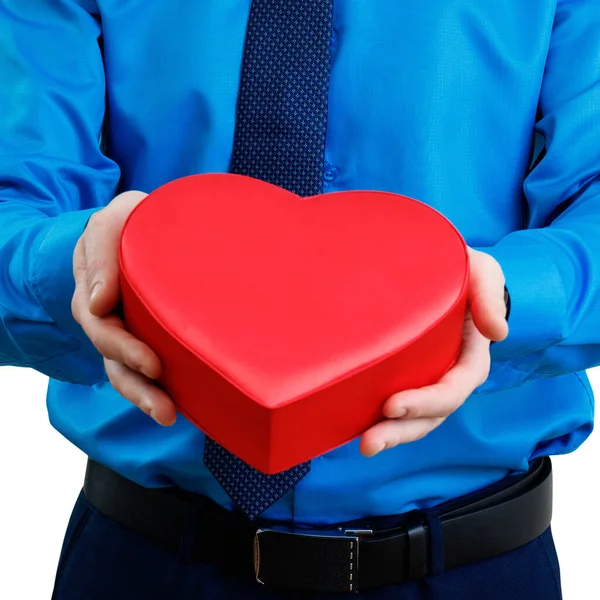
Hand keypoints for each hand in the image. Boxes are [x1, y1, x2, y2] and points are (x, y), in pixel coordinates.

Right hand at [71, 191, 176, 425]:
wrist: (146, 225)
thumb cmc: (132, 221)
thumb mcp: (116, 219)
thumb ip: (102, 250)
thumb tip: (99, 305)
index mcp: (94, 288)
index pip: (101, 326)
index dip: (125, 349)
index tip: (153, 364)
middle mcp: (105, 314)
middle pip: (114, 358)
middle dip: (139, 384)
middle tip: (166, 406)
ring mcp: (124, 328)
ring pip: (125, 372)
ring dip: (146, 397)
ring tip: (169, 417)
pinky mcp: (145, 336)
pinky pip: (143, 369)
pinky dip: (158, 389)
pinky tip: (179, 407)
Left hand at [360, 248, 508, 456]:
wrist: (443, 271)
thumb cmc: (465, 274)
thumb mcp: (482, 273)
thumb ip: (489, 295)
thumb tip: (498, 333)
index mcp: (470, 357)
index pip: (453, 388)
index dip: (426, 401)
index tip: (392, 405)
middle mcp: (450, 376)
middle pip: (431, 414)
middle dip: (402, 430)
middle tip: (370, 441)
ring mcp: (428, 379)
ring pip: (415, 419)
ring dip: (391, 435)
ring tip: (365, 445)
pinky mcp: (407, 376)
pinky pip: (398, 406)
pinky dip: (380, 420)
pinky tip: (354, 429)